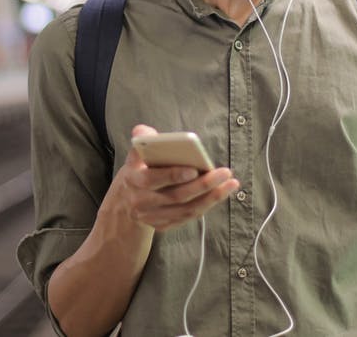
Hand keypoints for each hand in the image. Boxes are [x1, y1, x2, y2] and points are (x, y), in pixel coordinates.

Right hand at [110, 124, 238, 231]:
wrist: (125, 202)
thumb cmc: (137, 171)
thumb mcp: (134, 156)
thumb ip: (141, 141)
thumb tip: (145, 132)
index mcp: (133, 181)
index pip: (152, 180)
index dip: (173, 175)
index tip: (194, 169)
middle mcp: (142, 202)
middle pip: (176, 196)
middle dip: (203, 185)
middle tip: (224, 172)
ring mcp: (153, 217)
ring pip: (186, 210)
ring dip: (211, 197)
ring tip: (230, 183)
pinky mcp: (163, 225)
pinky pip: (188, 217)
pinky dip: (206, 205)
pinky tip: (221, 193)